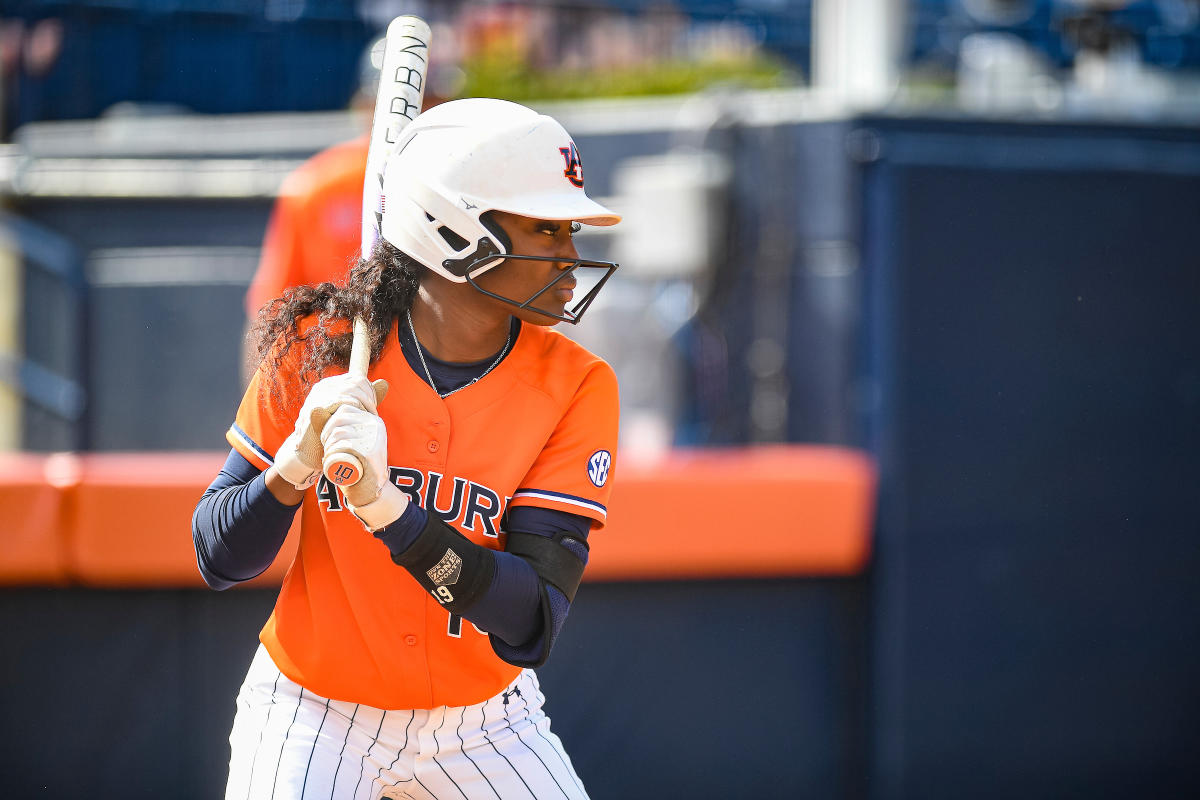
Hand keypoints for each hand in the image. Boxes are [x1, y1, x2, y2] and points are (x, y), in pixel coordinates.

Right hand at [274, 373, 388, 489]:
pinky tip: (359, 421)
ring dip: (365, 404)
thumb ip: (366, 398)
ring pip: (353, 389)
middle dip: (370, 398)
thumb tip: (384, 382)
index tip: (372, 410)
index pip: (358, 379)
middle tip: (372, 415)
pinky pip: (345, 400)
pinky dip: (357, 409)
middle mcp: (323, 387)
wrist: (310, 452)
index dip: (370, 393)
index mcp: (330, 385)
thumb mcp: (351, 413)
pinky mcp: (317, 406)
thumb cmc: (331, 433)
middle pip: (358, 382)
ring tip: (367, 419)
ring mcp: (319, 395)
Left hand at [320, 404, 408, 529]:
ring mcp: (374, 439)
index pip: (345, 410)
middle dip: (326, 434)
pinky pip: (344, 445)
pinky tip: (331, 457)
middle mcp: (376, 426)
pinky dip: (333, 451)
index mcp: (374, 421)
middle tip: (327, 449)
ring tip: (329, 455)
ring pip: (338, 433)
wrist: (370, 491)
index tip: (328, 437)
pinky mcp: (370, 452)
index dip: (330, 422)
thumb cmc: (358, 465)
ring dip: (327, 444)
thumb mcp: (352, 441)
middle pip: (339, 421)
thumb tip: (314, 409)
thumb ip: (337, 426)